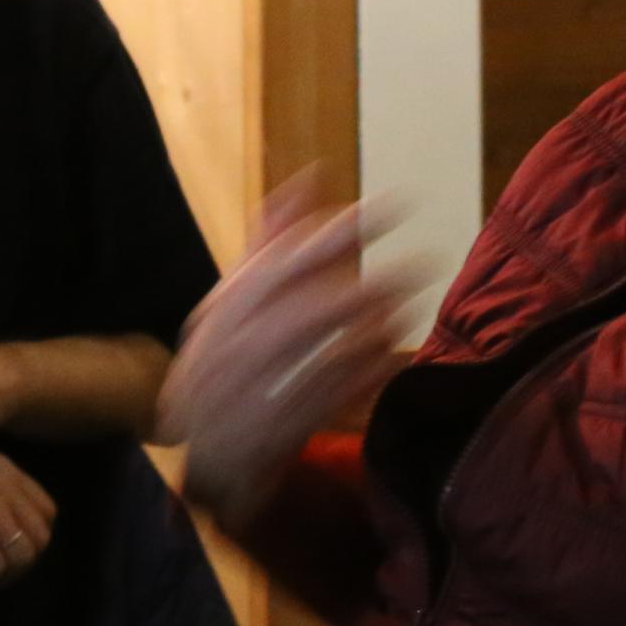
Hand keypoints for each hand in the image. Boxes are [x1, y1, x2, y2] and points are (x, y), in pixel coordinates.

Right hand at [159, 174, 429, 520]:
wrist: (204, 453)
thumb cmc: (226, 360)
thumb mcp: (235, 300)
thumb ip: (273, 241)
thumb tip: (313, 173)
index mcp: (225, 307)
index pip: (283, 259)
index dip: (340, 231)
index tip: (394, 205)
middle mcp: (235, 348)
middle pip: (309, 309)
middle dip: (371, 286)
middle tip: (421, 266)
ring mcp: (255, 394)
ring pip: (324, 357)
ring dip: (376, 331)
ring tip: (410, 308)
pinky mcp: (278, 433)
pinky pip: (332, 400)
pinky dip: (366, 376)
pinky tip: (394, 356)